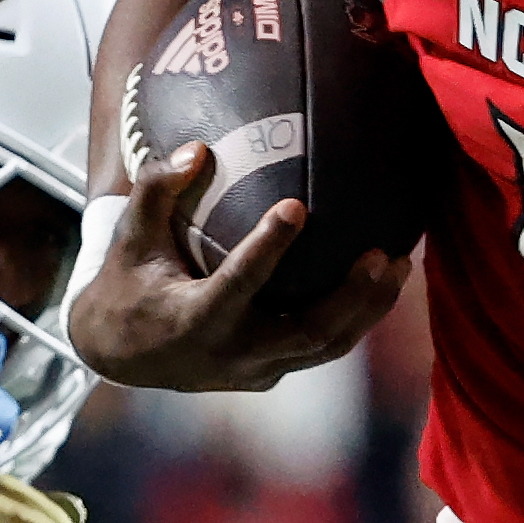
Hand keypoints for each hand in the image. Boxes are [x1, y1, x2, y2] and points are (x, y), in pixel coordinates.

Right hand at [65, 141, 409, 392]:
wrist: (123, 355)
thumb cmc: (128, 284)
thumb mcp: (130, 238)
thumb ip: (156, 191)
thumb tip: (198, 148)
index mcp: (192, 320)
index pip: (237, 284)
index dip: (267, 249)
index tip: (296, 205)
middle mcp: (231, 355)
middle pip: (307, 332)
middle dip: (351, 297)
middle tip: (385, 253)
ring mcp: (256, 371)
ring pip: (326, 346)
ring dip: (368, 308)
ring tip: (401, 262)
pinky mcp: (273, 374)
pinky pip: (322, 348)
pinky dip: (356, 318)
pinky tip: (384, 281)